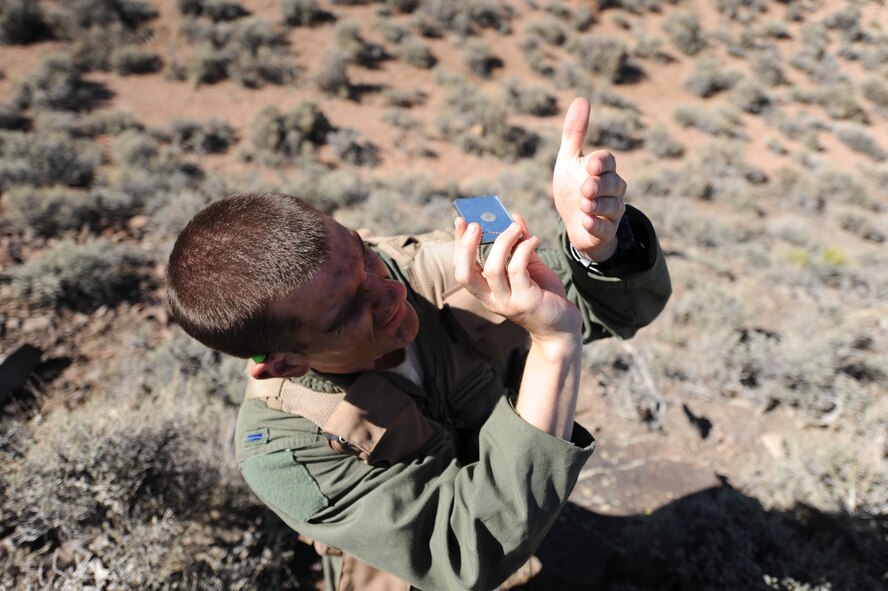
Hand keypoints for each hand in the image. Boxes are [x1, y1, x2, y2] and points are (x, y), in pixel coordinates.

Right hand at [453, 214, 580, 339]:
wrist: (563, 326)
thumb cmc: (544, 295)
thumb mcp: (529, 267)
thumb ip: (519, 245)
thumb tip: (513, 217)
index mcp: (486, 292)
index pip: (462, 269)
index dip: (459, 245)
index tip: (461, 221)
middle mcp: (492, 300)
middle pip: (465, 274)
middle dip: (466, 246)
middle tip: (476, 224)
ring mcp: (508, 303)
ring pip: (492, 269)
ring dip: (502, 242)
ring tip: (515, 227)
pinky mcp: (526, 301)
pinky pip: (517, 269)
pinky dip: (523, 249)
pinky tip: (534, 240)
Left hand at [552, 97, 627, 261]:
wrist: (573, 222)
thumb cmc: (571, 187)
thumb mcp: (568, 160)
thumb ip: (574, 133)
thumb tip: (581, 99)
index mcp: (603, 169)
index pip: (607, 161)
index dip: (601, 162)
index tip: (590, 165)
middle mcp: (613, 189)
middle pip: (614, 184)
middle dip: (600, 186)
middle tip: (585, 188)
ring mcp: (612, 211)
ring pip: (613, 207)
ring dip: (598, 206)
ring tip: (584, 205)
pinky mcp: (606, 231)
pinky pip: (606, 229)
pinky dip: (596, 225)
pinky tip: (586, 221)